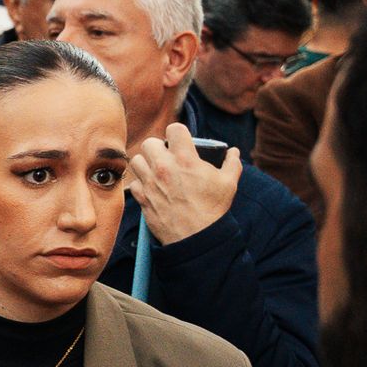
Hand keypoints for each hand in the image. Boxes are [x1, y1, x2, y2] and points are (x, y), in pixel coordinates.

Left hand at [128, 122, 240, 244]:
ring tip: (156, 171)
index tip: (181, 141)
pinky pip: (133, 183)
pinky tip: (152, 188)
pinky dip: (141, 184)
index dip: (178, 133)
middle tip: (167, 157)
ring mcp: (150, 183)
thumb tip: (233, 152)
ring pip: (136, 160)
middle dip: (159, 147)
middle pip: (150, 142)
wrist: (197, 237)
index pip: (173, 129)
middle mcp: (164, 168)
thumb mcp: (229, 183)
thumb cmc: (214, 209)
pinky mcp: (142, 198)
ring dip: (146, 163)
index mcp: (185, 159)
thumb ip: (232, 163)